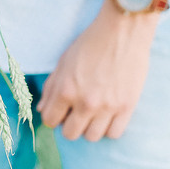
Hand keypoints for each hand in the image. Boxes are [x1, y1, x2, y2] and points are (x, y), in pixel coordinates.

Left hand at [37, 0, 156, 141]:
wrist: (122, 31)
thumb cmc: (90, 42)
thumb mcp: (64, 61)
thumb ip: (51, 87)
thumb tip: (42, 110)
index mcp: (66, 89)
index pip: (50, 120)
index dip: (52, 116)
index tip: (59, 111)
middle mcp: (85, 102)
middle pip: (70, 133)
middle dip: (69, 124)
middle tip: (75, 112)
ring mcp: (107, 107)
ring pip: (92, 137)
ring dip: (89, 127)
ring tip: (93, 112)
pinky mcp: (127, 108)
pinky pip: (114, 134)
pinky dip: (109, 127)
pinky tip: (107, 114)